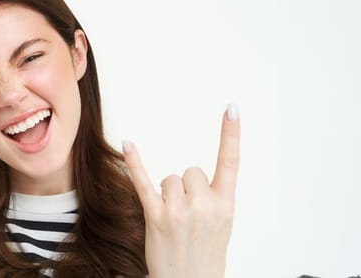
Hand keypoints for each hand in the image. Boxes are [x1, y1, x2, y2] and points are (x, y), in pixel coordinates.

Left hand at [123, 105, 239, 277]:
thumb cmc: (205, 253)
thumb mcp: (222, 224)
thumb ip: (214, 197)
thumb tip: (193, 176)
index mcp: (226, 205)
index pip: (231, 161)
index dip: (231, 133)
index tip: (232, 108)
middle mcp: (204, 206)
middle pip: (190, 171)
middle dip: (187, 188)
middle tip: (189, 216)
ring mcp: (178, 211)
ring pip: (170, 179)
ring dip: (169, 194)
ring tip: (174, 220)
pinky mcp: (155, 217)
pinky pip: (144, 183)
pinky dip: (135, 163)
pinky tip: (128, 144)